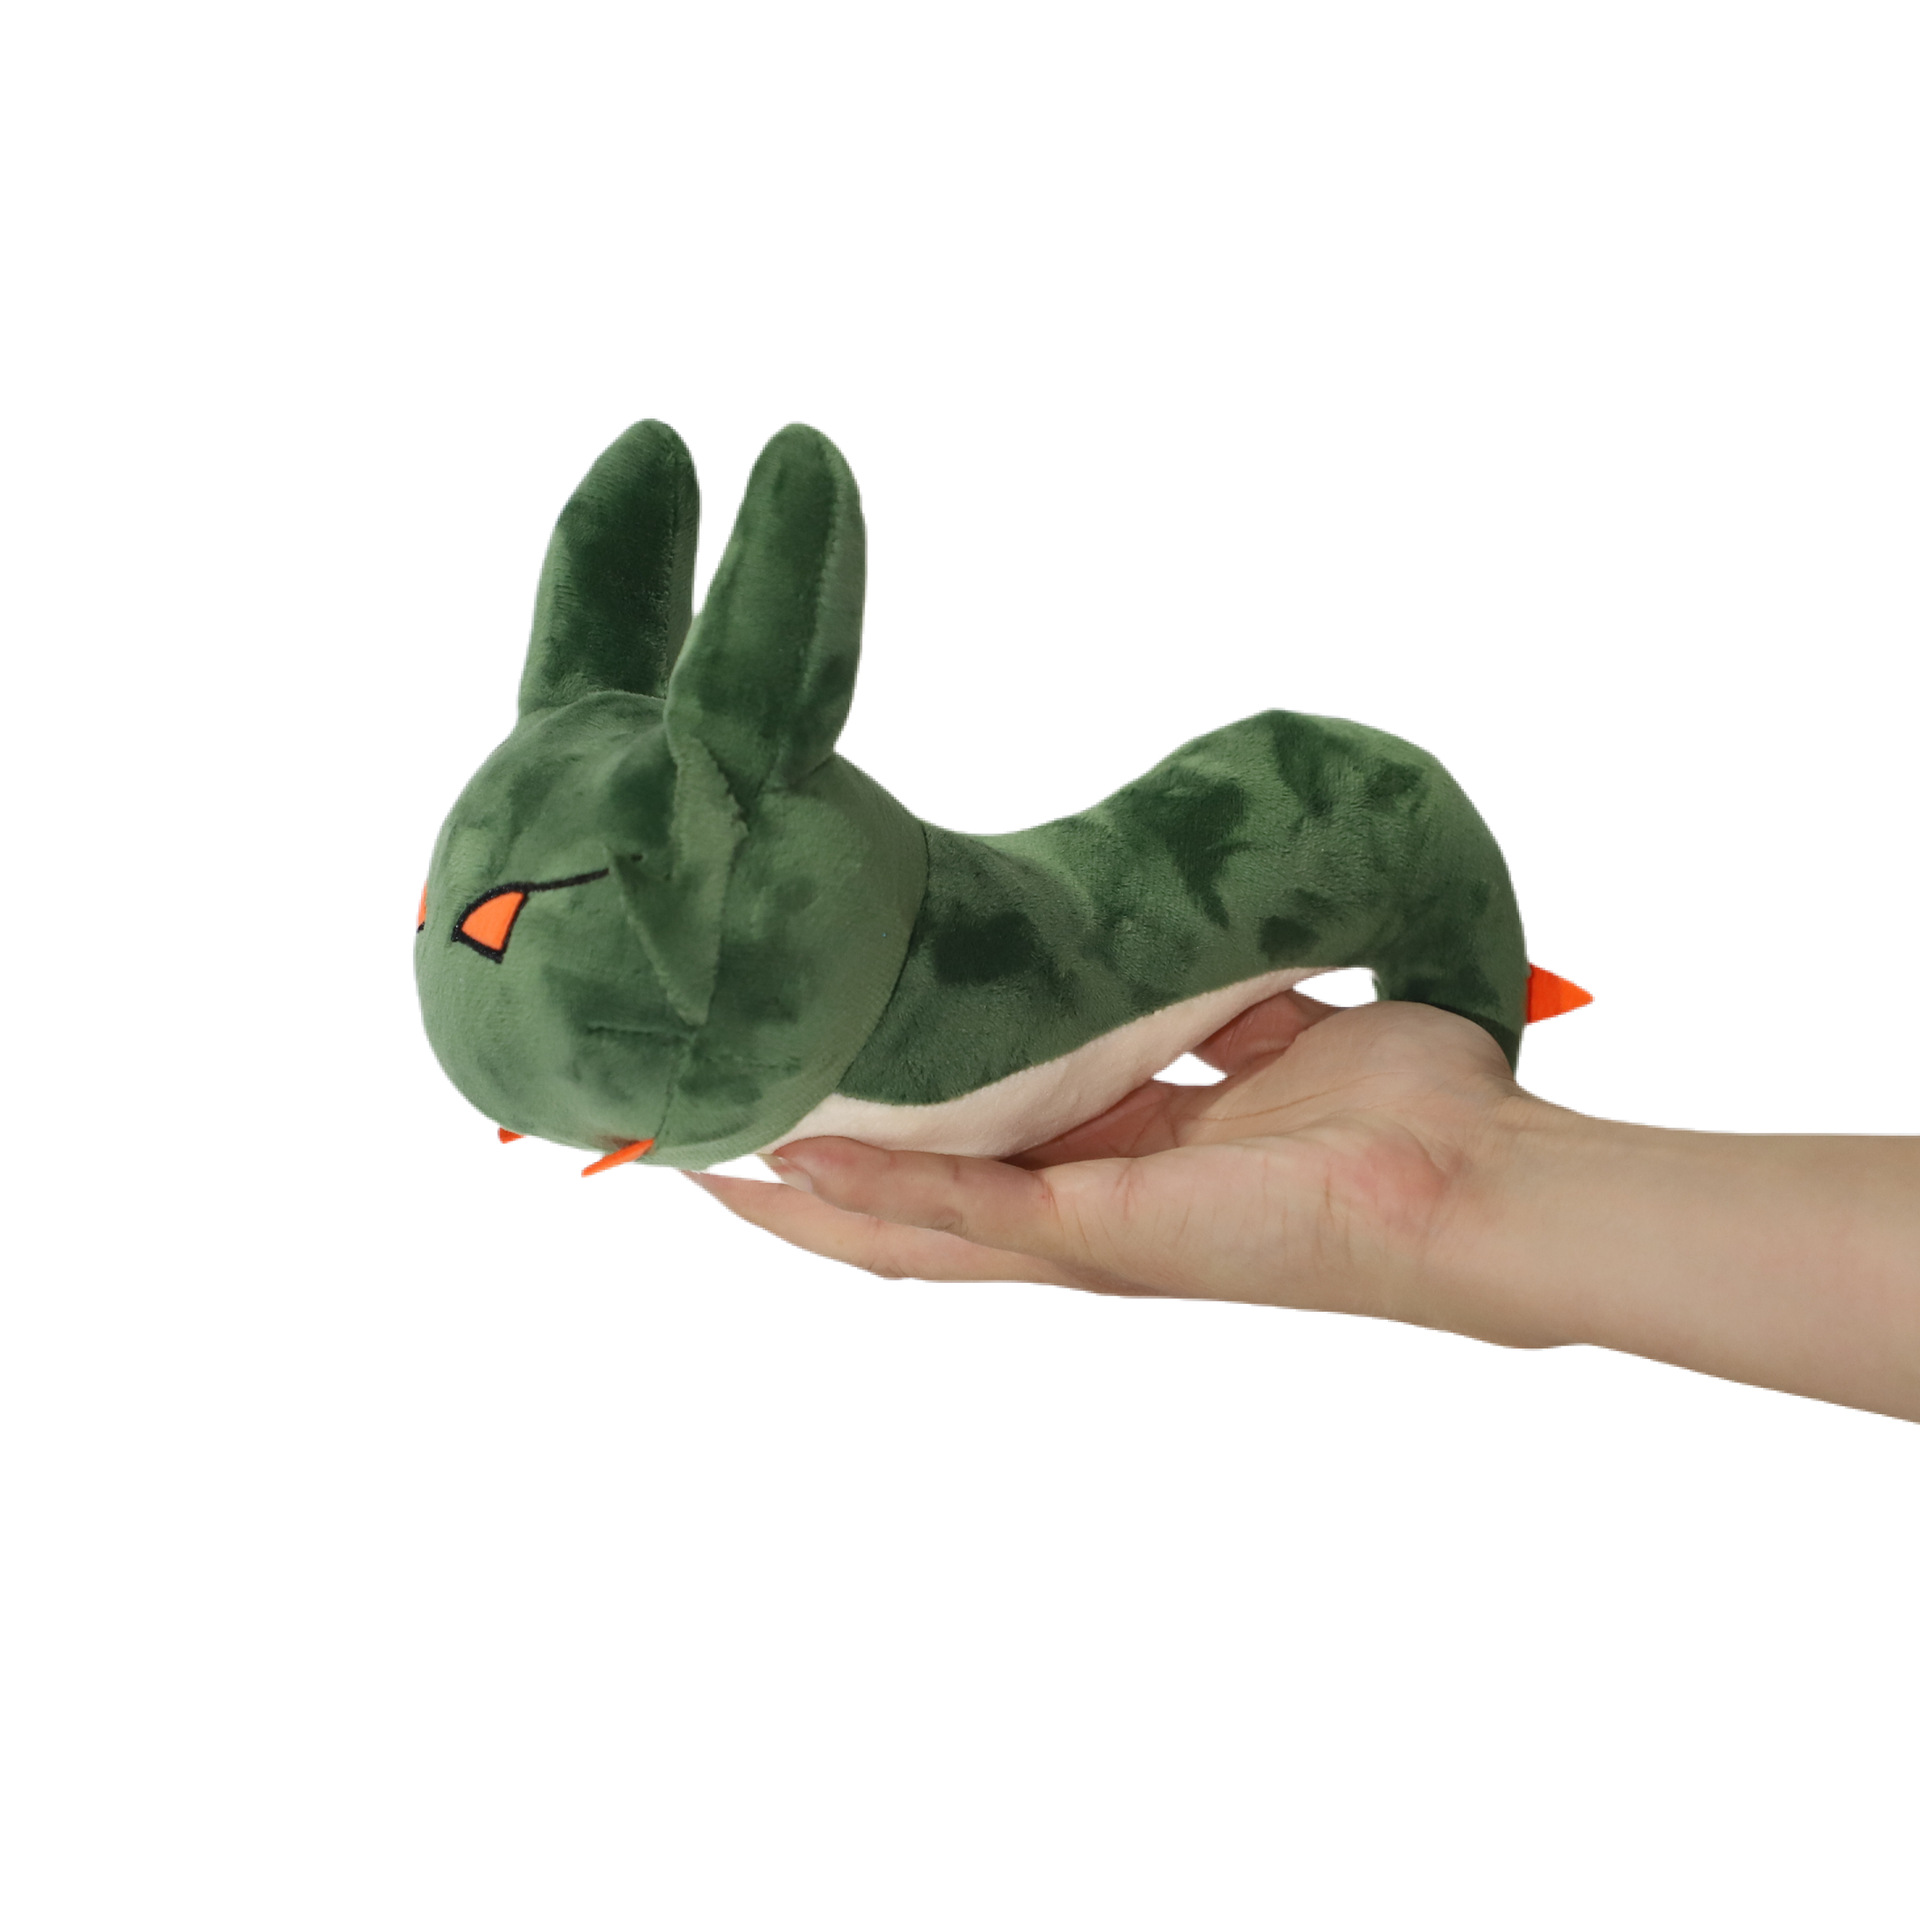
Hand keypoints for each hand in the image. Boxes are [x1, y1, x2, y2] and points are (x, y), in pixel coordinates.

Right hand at [686, 989, 1559, 1347]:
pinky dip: (873, 1189)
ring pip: (909, 1233)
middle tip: (718, 1140)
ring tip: (707, 1167)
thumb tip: (1191, 944)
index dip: (905, 1121)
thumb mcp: (1290, 1028)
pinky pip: (959, 1215)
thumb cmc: (1414, 1117)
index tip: (829, 1076)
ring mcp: (1088, 1236)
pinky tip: (788, 1161)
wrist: (1484, 1186)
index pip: (988, 1148)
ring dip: (807, 1200)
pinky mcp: (1101, 1236)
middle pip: (922, 1210)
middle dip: (819, 1181)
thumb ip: (1226, 1000)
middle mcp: (1093, 1212)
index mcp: (1133, 1163)